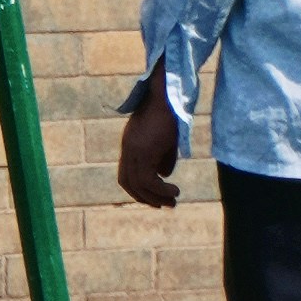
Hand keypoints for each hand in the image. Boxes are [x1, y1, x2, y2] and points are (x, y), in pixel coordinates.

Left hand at [116, 86, 180, 210]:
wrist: (169, 95)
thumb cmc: (170, 114)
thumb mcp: (165, 140)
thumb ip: (162, 158)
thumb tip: (163, 175)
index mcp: (129, 144)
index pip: (125, 175)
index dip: (137, 190)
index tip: (154, 198)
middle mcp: (128, 148)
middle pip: (128, 182)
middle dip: (146, 198)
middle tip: (166, 205)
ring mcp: (134, 149)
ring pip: (139, 184)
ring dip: (156, 197)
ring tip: (174, 201)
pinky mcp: (144, 151)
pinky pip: (149, 180)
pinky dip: (161, 190)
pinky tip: (175, 191)